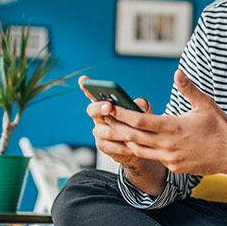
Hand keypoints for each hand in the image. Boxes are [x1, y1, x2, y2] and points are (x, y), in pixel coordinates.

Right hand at [79, 76, 166, 193]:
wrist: (141, 145)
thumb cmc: (140, 124)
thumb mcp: (143, 111)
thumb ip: (140, 105)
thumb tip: (137, 105)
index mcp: (106, 104)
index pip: (93, 93)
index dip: (86, 86)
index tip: (83, 80)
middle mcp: (99, 116)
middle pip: (92, 110)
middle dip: (100, 107)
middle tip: (109, 107)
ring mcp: (98, 131)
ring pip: (103, 129)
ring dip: (117, 130)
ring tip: (130, 131)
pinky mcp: (102, 145)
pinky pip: (109, 144)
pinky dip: (122, 145)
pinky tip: (131, 145)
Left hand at [107, 69, 226, 175]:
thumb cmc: (220, 128)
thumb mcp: (205, 105)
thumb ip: (189, 89)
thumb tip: (178, 73)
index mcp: (173, 127)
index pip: (140, 121)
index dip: (121, 114)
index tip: (108, 107)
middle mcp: (168, 144)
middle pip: (132, 137)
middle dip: (114, 127)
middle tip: (98, 120)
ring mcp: (169, 157)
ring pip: (138, 150)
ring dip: (122, 141)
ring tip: (109, 131)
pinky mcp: (173, 166)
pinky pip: (152, 158)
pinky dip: (140, 150)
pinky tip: (133, 143)